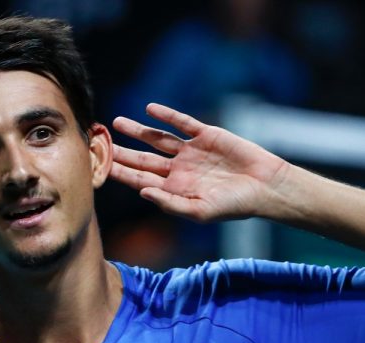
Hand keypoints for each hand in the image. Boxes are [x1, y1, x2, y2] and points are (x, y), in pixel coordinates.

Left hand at [109, 103, 289, 221]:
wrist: (264, 187)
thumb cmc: (234, 205)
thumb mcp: (200, 211)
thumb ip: (170, 203)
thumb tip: (142, 192)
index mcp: (176, 188)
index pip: (142, 179)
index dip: (122, 172)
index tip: (101, 166)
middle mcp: (179, 169)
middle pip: (144, 158)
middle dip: (122, 151)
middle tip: (100, 142)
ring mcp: (191, 151)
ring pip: (158, 138)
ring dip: (138, 130)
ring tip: (117, 122)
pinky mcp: (206, 135)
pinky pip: (182, 123)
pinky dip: (166, 116)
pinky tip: (150, 109)